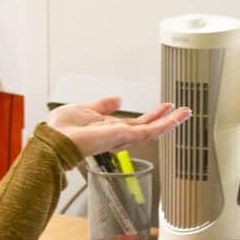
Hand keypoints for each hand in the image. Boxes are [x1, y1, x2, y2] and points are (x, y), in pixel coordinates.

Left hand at [46, 97, 190, 156]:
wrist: (54, 140)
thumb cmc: (61, 130)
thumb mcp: (84, 108)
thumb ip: (102, 105)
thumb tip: (118, 99)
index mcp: (108, 128)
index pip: (135, 123)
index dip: (151, 115)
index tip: (163, 107)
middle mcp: (117, 135)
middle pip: (148, 128)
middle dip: (165, 120)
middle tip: (182, 111)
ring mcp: (121, 137)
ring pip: (152, 130)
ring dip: (170, 122)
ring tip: (185, 113)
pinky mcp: (123, 137)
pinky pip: (148, 131)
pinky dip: (163, 124)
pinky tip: (173, 118)